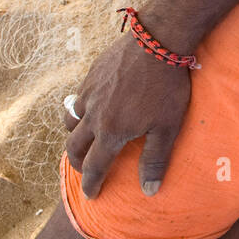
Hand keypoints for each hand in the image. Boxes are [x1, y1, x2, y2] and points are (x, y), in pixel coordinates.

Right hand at [64, 33, 192, 198]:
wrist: (157, 43)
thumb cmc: (167, 87)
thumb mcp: (167, 127)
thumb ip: (156, 159)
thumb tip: (149, 191)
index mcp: (112, 131)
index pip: (95, 166)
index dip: (91, 183)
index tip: (90, 195)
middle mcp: (94, 115)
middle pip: (75, 146)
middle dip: (78, 163)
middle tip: (85, 171)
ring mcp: (90, 93)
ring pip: (71, 120)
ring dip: (74, 135)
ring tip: (84, 140)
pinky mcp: (91, 75)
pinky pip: (78, 98)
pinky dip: (80, 110)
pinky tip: (92, 107)